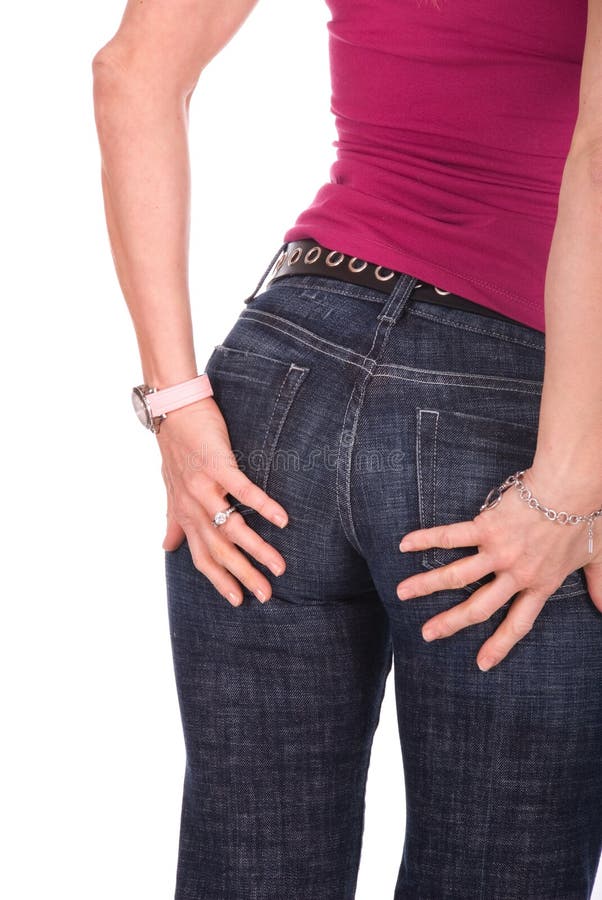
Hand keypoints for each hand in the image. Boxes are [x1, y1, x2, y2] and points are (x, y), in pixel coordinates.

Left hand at [158, 396, 288, 605]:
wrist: (172, 410)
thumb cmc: (177, 450)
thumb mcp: (171, 489)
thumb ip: (173, 520)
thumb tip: (166, 547)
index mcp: (184, 514)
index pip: (202, 556)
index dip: (219, 580)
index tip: (238, 601)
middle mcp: (191, 506)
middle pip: (219, 549)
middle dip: (243, 575)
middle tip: (266, 595)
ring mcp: (203, 487)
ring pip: (231, 527)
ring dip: (257, 549)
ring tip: (279, 565)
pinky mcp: (217, 465)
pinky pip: (242, 490)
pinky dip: (262, 506)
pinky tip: (282, 520)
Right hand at [396, 467, 601, 670]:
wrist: (572, 488)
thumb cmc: (587, 518)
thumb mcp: (598, 557)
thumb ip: (601, 584)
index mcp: (541, 584)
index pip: (518, 623)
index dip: (499, 645)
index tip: (482, 663)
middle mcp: (515, 574)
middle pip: (477, 607)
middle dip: (449, 624)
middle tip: (427, 634)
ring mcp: (497, 552)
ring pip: (455, 576)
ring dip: (425, 586)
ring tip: (401, 593)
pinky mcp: (485, 527)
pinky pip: (450, 537)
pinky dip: (426, 540)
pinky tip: (404, 544)